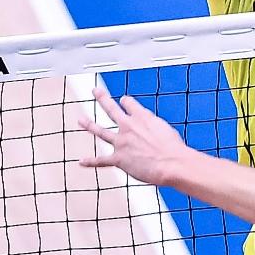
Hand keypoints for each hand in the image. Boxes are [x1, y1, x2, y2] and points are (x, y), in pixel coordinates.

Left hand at [76, 86, 190, 186]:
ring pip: (101, 131)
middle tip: (95, 90)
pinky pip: (101, 160)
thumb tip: (153, 133)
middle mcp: (129, 126)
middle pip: (111, 108)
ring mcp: (121, 142)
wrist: (172, 163)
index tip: (125, 101)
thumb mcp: (166, 129)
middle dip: (102, 98)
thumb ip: (154, 128)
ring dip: (89, 125)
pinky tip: (82, 161)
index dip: (127, 102)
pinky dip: (91, 162)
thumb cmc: (174, 149)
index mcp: (142, 117)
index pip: (129, 103)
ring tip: (80, 120)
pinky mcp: (119, 158)